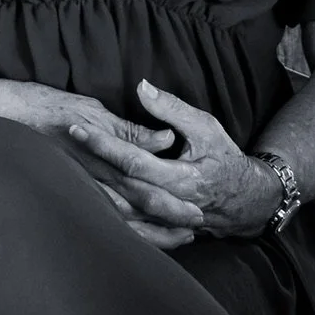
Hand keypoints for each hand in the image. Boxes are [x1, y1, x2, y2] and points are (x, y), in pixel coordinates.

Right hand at [0, 80, 205, 248]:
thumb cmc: (41, 107)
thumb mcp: (88, 109)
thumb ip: (126, 129)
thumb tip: (163, 140)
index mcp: (100, 156)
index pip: (144, 183)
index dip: (172, 199)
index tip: (197, 209)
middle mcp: (90, 179)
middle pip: (137, 207)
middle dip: (169, 221)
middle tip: (197, 229)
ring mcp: (78, 190)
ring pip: (121, 221)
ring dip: (152, 232)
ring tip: (178, 239)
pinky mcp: (67, 195)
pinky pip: (99, 221)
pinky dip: (125, 233)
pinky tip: (140, 238)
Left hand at [66, 79, 278, 240]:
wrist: (248, 199)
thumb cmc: (225, 158)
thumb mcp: (205, 126)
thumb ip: (172, 109)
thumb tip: (141, 87)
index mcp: (182, 177)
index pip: (133, 161)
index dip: (104, 144)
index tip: (79, 128)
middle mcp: (171, 203)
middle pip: (121, 185)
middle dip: (91, 163)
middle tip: (66, 140)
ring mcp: (165, 220)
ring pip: (123, 211)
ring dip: (93, 191)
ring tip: (66, 168)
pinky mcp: (161, 227)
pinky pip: (131, 226)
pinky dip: (108, 215)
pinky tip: (86, 200)